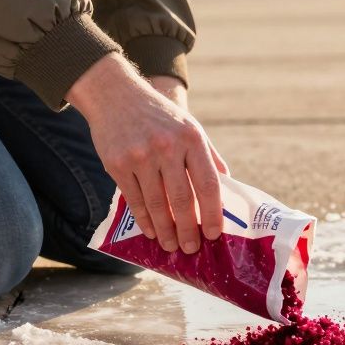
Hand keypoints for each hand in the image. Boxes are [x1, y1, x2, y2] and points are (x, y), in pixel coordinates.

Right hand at [68, 55, 222, 252]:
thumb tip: (228, 184)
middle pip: (182, 199)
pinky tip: (150, 230)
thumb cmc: (158, 115)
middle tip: (192, 248)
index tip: (214, 234)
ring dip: (165, 230)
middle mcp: (167, 146)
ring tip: (170, 245)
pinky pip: (134, 200)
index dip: (212, 213)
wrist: (116, 95)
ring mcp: (141, 156)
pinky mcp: (118, 164)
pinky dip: (144, 219)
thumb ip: (208, 154)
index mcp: (191, 138)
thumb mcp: (189, 126)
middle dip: (188, 230)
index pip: (208, 183)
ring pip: (157, 204)